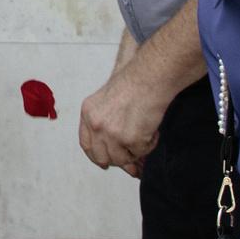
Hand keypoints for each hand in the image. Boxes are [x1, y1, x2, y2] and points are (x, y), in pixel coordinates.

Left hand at [79, 63, 171, 177]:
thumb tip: (122, 162)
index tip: (106, 161)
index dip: (96, 156)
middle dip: (118, 159)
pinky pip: (141, 152)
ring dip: (135, 152)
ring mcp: (112, 133)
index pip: (86, 145)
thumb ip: (107, 127)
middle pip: (102, 157)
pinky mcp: (131, 139)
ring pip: (122, 159)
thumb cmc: (134, 83)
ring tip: (145, 134)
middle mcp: (96, 125)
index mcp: (88, 113)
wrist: (149, 76)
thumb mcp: (108, 101)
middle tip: (132, 154)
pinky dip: (150, 144)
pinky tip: (153, 129)